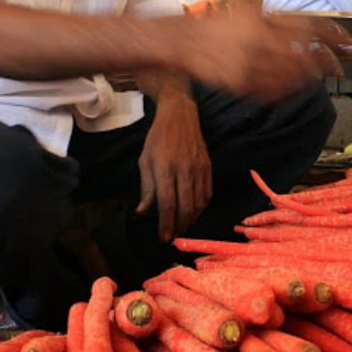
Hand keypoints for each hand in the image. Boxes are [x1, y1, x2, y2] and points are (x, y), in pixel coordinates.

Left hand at [136, 96, 211, 242]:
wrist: (180, 115)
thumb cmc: (158, 138)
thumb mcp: (145, 161)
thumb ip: (146, 188)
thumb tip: (143, 211)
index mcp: (166, 169)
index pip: (168, 203)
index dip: (166, 223)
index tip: (164, 236)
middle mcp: (185, 170)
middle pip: (186, 206)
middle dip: (179, 225)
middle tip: (173, 235)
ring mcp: (199, 168)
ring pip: (199, 201)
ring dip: (191, 218)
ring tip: (183, 227)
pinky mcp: (208, 165)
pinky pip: (208, 191)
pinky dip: (202, 205)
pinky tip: (195, 211)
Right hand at [177, 2, 344, 101]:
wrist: (187, 43)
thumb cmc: (222, 23)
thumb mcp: (253, 10)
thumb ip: (280, 17)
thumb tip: (310, 24)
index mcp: (263, 25)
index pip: (307, 30)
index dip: (331, 36)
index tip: (347, 41)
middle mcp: (257, 47)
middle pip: (303, 58)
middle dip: (325, 61)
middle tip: (338, 63)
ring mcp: (248, 69)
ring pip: (290, 79)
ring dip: (309, 77)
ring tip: (319, 74)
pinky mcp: (240, 87)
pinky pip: (272, 93)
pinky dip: (289, 91)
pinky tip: (297, 86)